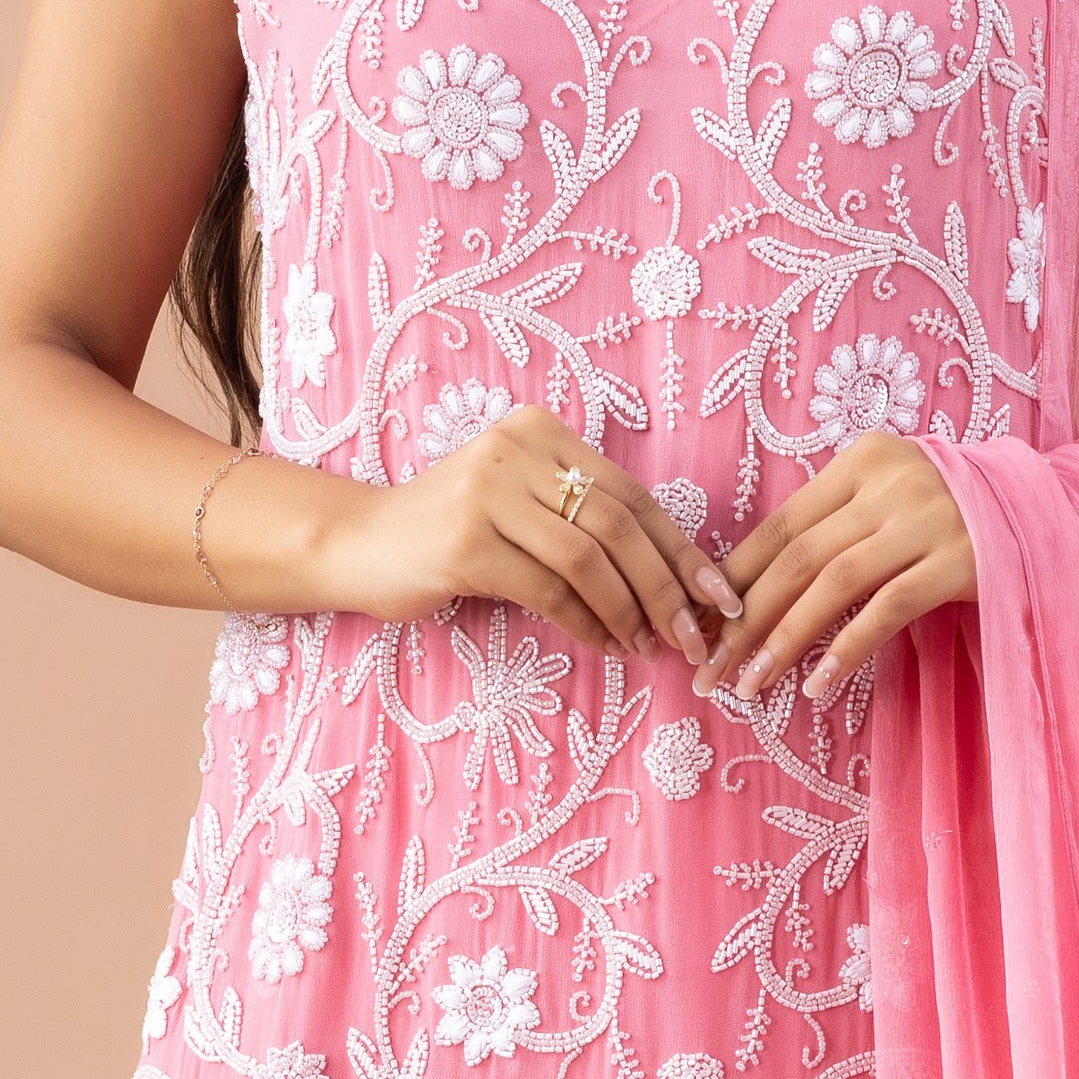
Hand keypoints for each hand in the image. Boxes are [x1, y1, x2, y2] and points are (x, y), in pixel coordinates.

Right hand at [318, 404, 735, 665]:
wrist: (358, 545)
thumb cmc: (451, 533)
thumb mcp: (520, 507)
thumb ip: (583, 522)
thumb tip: (676, 581)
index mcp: (539, 432)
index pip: (631, 493)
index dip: (682, 547)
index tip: (720, 594)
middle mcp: (515, 450)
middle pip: (619, 523)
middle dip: (667, 586)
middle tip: (693, 635)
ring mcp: (486, 493)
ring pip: (589, 558)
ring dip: (631, 611)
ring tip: (651, 646)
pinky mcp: (465, 543)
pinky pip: (548, 590)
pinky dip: (587, 623)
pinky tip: (605, 645)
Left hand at [697, 434, 975, 700]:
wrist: (1043, 516)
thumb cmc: (951, 515)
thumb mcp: (890, 498)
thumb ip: (836, 524)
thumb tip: (750, 586)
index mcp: (863, 460)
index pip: (782, 524)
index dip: (734, 576)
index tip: (701, 622)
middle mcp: (891, 482)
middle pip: (799, 556)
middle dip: (745, 617)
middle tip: (711, 668)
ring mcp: (927, 520)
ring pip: (834, 583)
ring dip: (785, 638)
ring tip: (753, 682)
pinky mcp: (958, 562)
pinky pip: (887, 609)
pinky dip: (847, 649)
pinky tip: (818, 684)